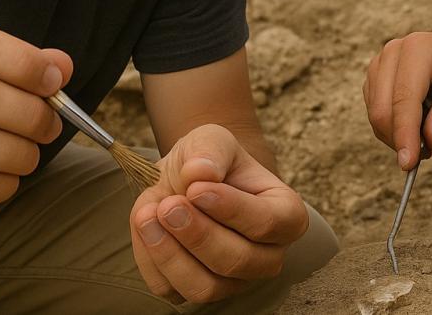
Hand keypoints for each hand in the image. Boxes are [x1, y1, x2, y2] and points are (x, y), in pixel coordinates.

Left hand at [130, 124, 308, 303]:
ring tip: (147, 215)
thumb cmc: (210, 161)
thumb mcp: (213, 139)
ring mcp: (234, 281)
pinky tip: (145, 227)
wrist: (184, 180)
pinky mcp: (198, 292)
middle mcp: (267, 256)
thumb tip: (201, 171)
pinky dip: (150, 260)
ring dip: (170, 253)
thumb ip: (211, 150)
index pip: (268, 223)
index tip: (196, 188)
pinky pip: (171, 290)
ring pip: (205, 288)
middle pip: (237, 261)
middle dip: (197, 234)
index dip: (231, 210)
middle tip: (168, 204)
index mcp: (286, 215)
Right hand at [363, 30, 431, 170]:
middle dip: (401, 140)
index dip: (405, 132)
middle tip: (427, 152)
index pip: (404, 98)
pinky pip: (374, 115)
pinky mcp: (371, 80)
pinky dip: (392, 129)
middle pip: (383, 110)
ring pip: (376, 116)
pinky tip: (413, 125)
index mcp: (418, 48)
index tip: (407, 163)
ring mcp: (377, 65)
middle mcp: (391, 53)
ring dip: (397, 136)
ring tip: (426, 135)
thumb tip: (429, 140)